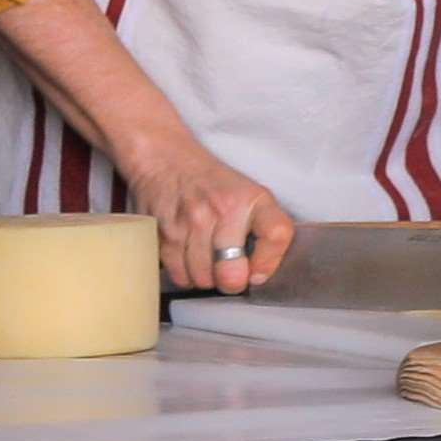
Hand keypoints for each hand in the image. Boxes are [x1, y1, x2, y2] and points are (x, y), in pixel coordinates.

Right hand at [138, 147, 296, 294]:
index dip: (269, 262)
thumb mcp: (248, 193)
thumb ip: (262, 229)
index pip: (276, 234)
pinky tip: (188, 257)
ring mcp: (191, 223)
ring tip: (206, 259)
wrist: (164, 158)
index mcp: (250, 199)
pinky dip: (185, 274)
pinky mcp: (165, 234)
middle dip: (231, 281)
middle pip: (231, 274)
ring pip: (203, 280)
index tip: (259, 271)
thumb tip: (260, 276)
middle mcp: (222, 209)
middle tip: (228, 272)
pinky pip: (179, 275)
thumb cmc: (209, 181)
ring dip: (205, 278)